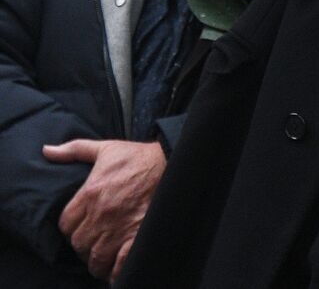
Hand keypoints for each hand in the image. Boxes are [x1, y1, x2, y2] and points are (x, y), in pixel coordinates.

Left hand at [44, 139, 165, 281]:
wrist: (171, 161)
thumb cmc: (138, 157)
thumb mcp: (105, 149)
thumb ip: (73, 150)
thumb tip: (47, 150)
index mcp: (90, 194)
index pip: (66, 225)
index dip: (72, 229)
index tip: (81, 228)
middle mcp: (101, 214)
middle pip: (79, 244)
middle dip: (84, 246)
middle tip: (93, 243)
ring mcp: (119, 228)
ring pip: (95, 257)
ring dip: (98, 260)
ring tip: (103, 258)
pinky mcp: (137, 236)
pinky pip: (119, 264)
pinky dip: (116, 271)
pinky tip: (116, 269)